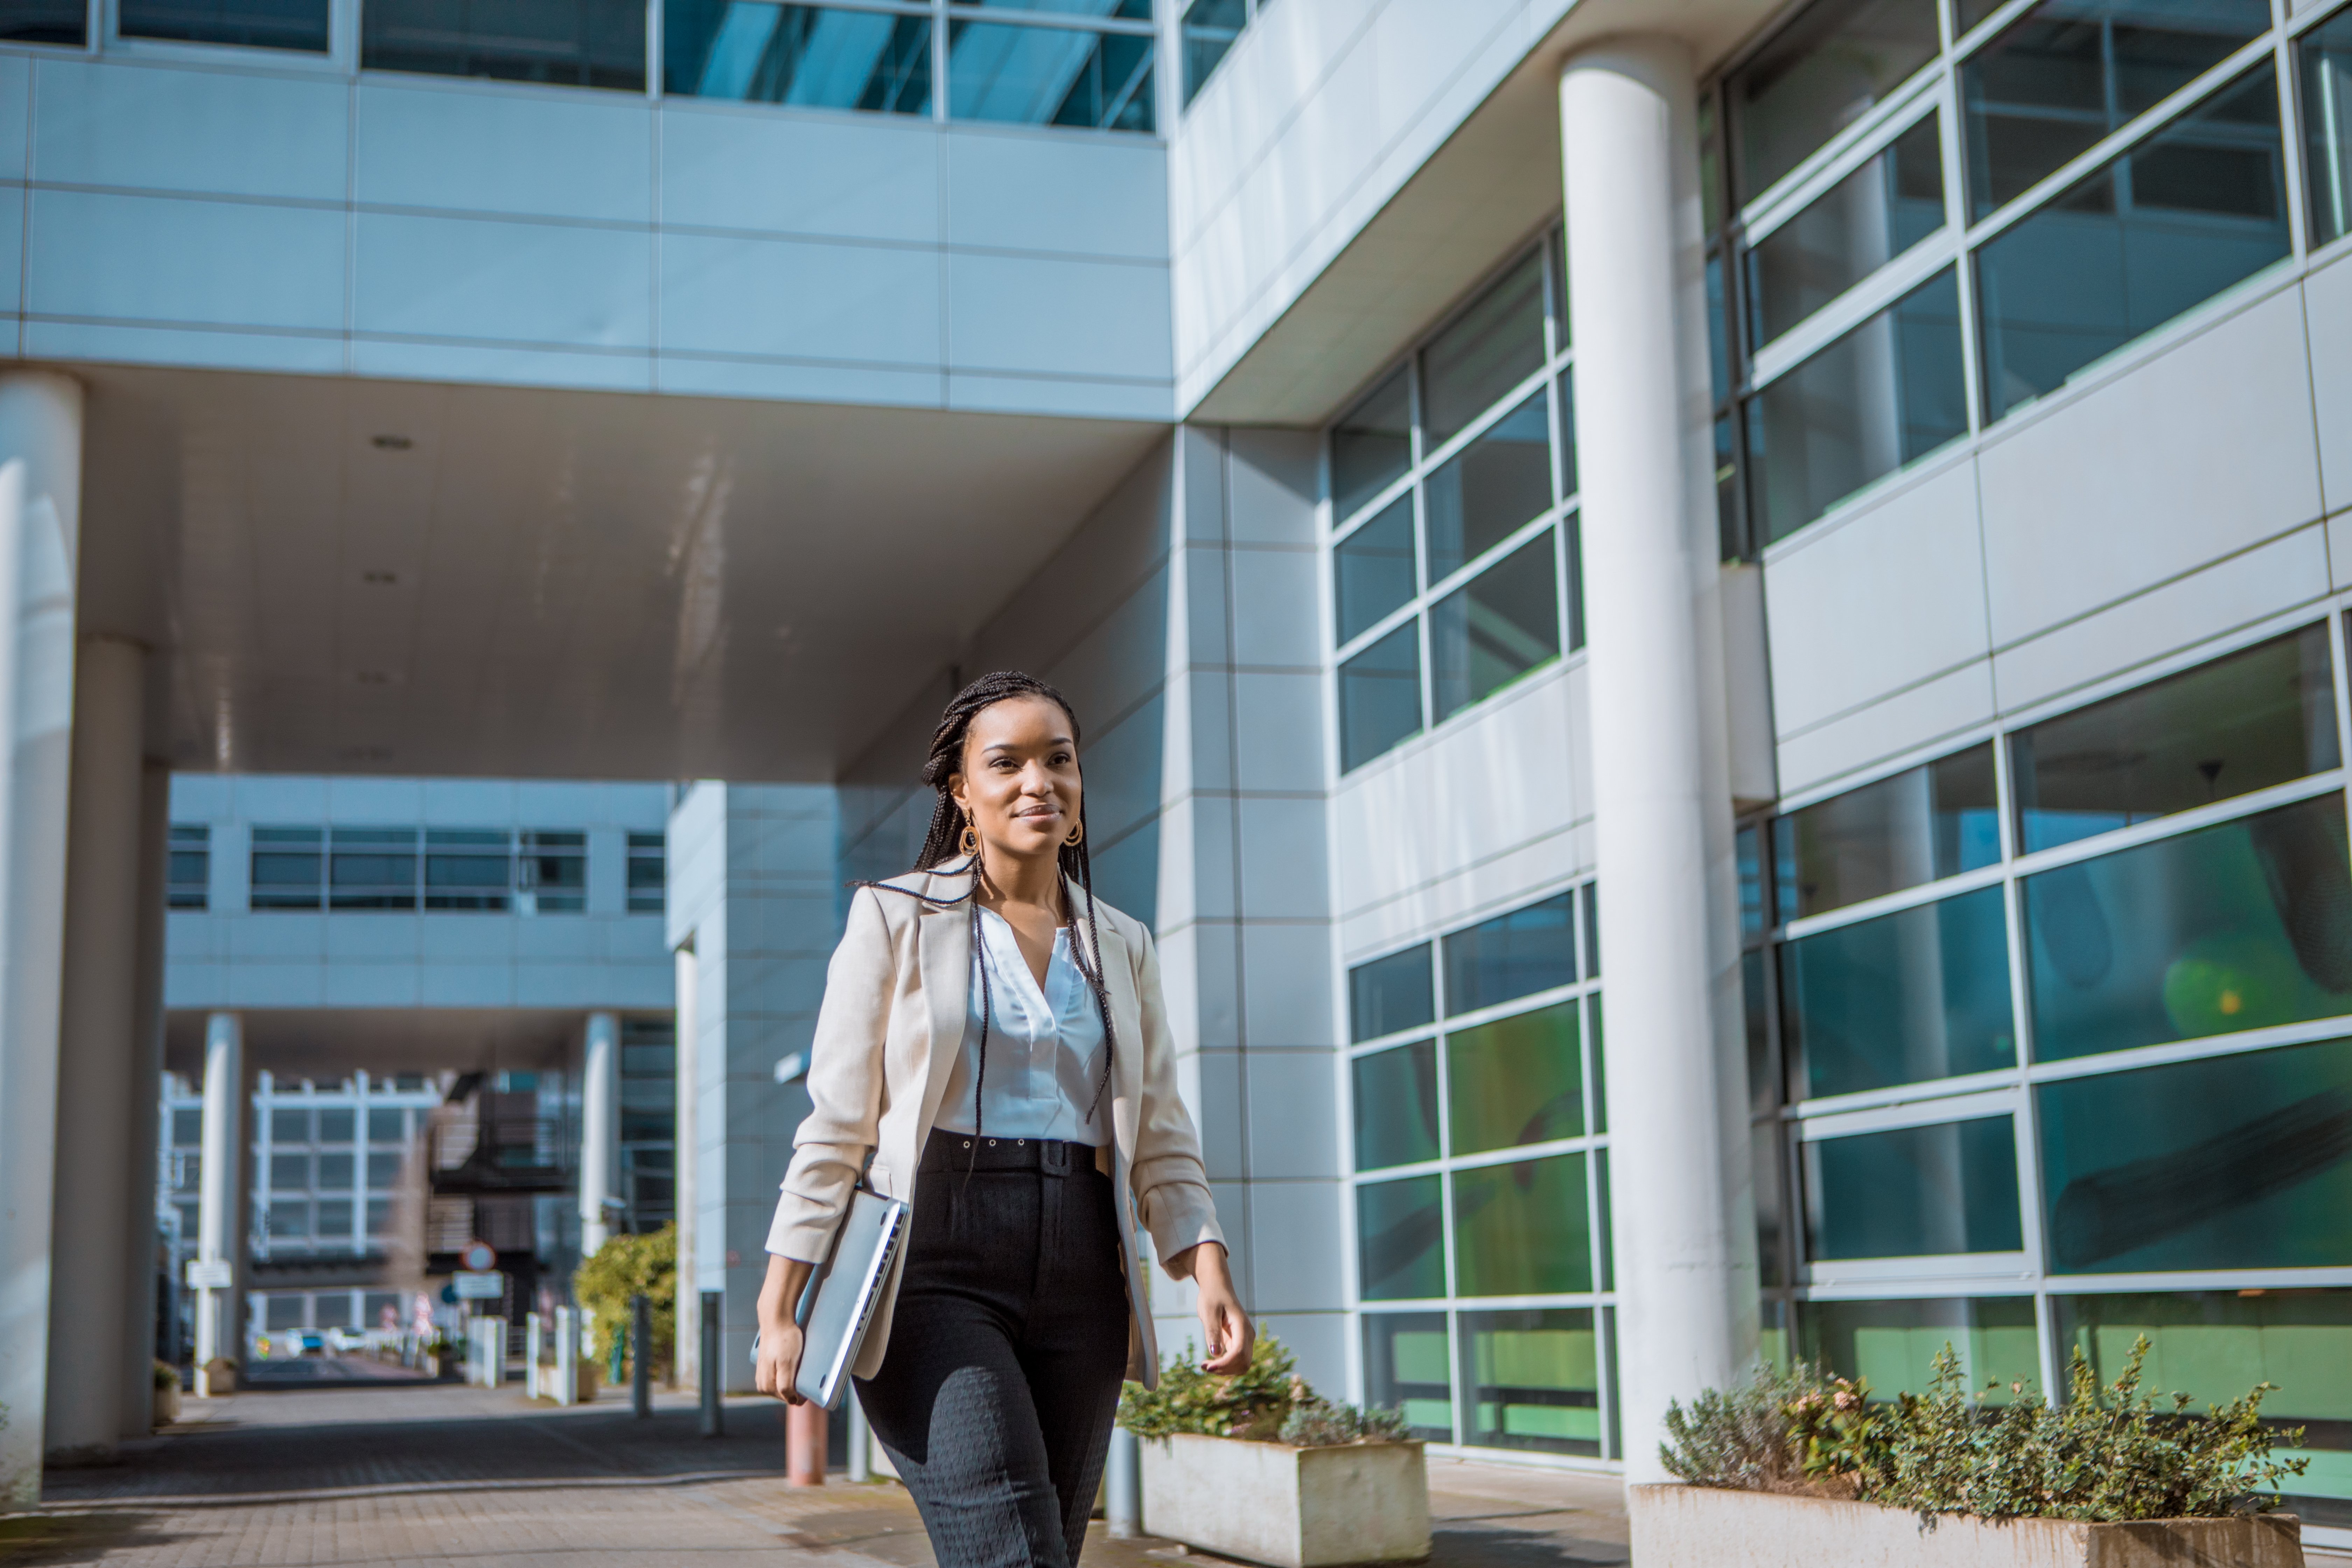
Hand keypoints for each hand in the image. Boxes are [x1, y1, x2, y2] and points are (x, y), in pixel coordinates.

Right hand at [754, 1254, 814, 1404]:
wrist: (776, 1319)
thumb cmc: (784, 1340)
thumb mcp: (787, 1364)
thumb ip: (786, 1384)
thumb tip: (790, 1400)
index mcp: (766, 1386)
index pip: (788, 1399)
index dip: (801, 1395)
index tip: (811, 1387)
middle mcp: (762, 1383)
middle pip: (785, 1394)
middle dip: (796, 1388)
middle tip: (807, 1375)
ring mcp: (763, 1374)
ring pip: (783, 1386)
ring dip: (792, 1381)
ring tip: (800, 1368)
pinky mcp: (766, 1366)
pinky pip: (780, 1376)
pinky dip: (788, 1374)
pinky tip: (793, 1364)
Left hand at [1176, 1241, 1252, 1374]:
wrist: (1217, 1287)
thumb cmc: (1212, 1296)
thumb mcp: (1209, 1312)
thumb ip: (1212, 1332)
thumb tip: (1215, 1353)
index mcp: (1242, 1325)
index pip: (1238, 1352)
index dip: (1224, 1364)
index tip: (1207, 1367)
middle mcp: (1247, 1334)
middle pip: (1243, 1362)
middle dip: (1225, 1369)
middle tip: (1204, 1366)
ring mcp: (1245, 1339)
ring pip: (1241, 1365)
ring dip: (1225, 1370)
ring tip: (1206, 1364)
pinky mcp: (1239, 1342)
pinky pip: (1236, 1360)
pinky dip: (1225, 1366)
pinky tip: (1211, 1362)